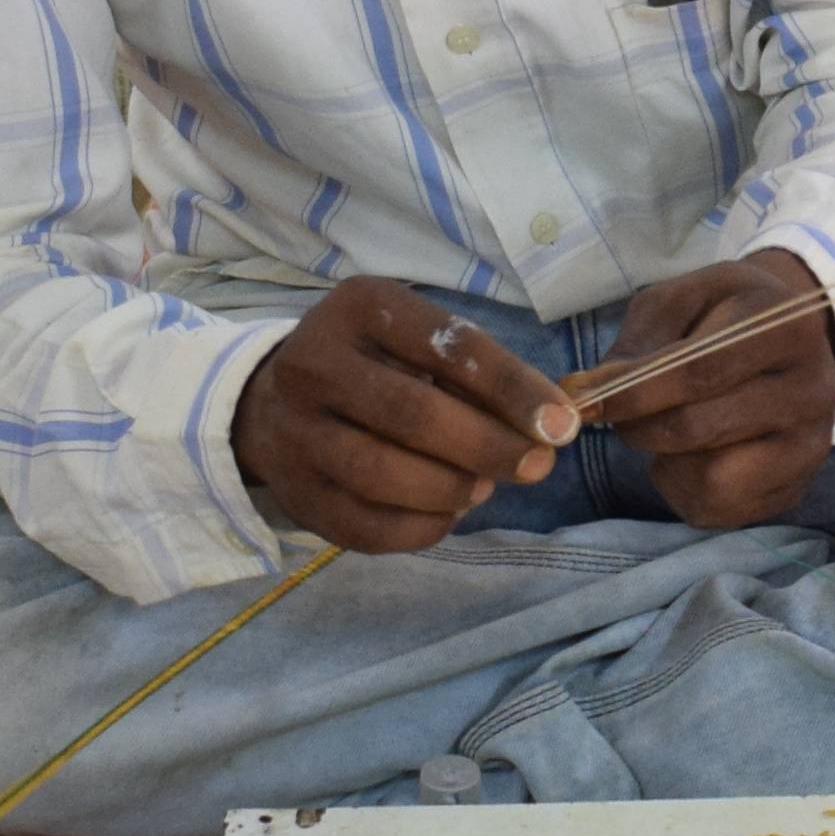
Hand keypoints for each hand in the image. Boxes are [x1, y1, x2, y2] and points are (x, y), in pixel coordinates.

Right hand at [234, 278, 576, 556]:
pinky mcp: (294, 493)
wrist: (273, 404)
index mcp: (359, 309)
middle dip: (488, 446)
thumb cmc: (375, 365)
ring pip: (382, 474)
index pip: (446, 348)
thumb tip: (549, 425)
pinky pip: (366, 525)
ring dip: (453, 488)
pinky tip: (449, 511)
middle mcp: (313, 363)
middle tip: (536, 466)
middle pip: (411, 415)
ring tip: (485, 485)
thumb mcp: (418, 341)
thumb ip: (476, 373)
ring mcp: (294, 432)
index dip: (512, 389)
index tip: (561, 424)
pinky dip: (423, 526)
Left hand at [600, 253, 834, 532]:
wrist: (794, 342)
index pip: (700, 369)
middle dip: (639, 425)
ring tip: (667, 429)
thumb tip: (595, 393)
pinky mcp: (797, 489)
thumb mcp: (681, 299)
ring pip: (710, 477)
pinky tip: (690, 455)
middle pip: (699, 427)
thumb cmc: (725, 315)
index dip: (634, 390)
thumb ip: (638, 340)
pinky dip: (684, 487)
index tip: (583, 398)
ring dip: (665, 459)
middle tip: (618, 414)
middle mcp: (814, 389)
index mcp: (787, 325)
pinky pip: (718, 509)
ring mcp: (811, 446)